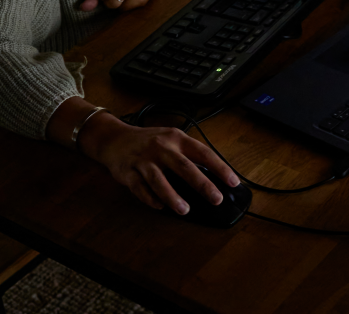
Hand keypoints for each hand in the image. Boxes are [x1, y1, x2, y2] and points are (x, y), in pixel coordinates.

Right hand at [79, 114, 240, 213]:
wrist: (115, 138)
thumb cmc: (149, 142)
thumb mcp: (171, 140)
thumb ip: (189, 155)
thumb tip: (213, 178)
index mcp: (177, 138)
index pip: (203, 153)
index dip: (220, 167)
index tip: (233, 182)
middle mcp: (161, 147)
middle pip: (184, 167)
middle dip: (202, 184)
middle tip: (216, 199)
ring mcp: (144, 160)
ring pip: (159, 180)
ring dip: (173, 197)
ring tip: (185, 210)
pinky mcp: (128, 172)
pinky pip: (140, 188)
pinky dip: (150, 199)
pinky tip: (160, 206)